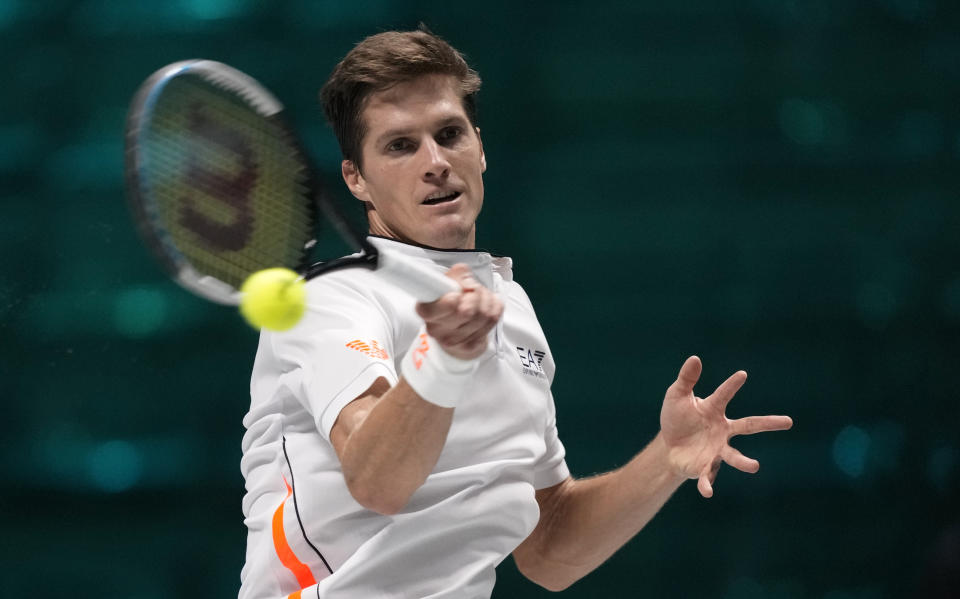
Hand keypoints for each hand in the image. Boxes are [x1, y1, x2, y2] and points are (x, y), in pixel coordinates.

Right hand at [415, 263, 503, 359]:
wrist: (457, 328)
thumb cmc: (451, 301)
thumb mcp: (449, 282)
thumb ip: (457, 274)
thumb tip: (468, 282)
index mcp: (425, 309)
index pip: (438, 307)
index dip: (453, 299)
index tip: (457, 295)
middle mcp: (435, 329)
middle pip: (467, 311)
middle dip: (476, 294)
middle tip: (474, 290)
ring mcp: (452, 341)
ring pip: (483, 315)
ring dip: (487, 300)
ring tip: (481, 299)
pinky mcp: (469, 347)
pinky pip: (493, 320)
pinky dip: (494, 309)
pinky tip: (486, 309)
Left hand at [660, 356, 792, 497]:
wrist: (670, 447)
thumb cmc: (677, 418)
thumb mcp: (676, 396)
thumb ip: (686, 379)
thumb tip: (695, 358)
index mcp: (714, 410)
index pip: (724, 395)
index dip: (731, 385)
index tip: (742, 374)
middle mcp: (722, 430)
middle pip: (749, 426)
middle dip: (768, 423)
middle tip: (789, 422)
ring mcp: (716, 450)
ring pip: (733, 456)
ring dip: (743, 461)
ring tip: (755, 466)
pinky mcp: (705, 467)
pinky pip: (707, 477)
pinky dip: (707, 484)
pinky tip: (708, 493)